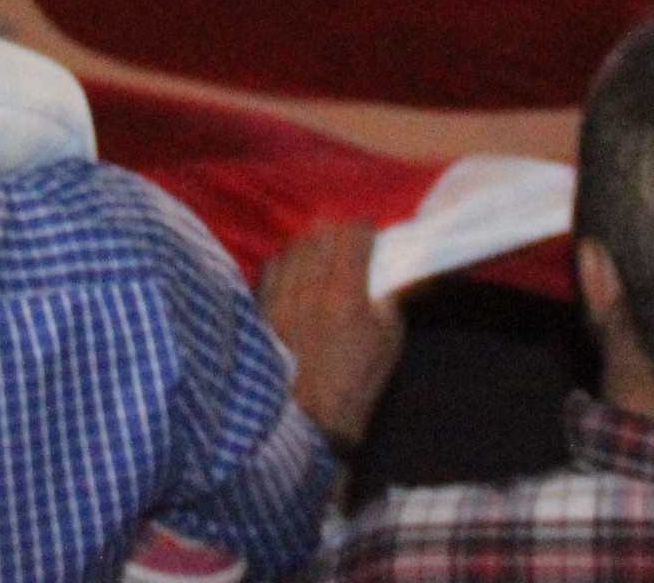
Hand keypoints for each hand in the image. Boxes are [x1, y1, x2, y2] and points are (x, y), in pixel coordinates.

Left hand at [258, 222, 403, 452]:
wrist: (306, 423)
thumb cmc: (354, 387)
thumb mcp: (388, 344)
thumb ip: (390, 300)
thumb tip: (393, 271)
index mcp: (345, 297)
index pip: (352, 236)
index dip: (365, 229)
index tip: (371, 233)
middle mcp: (308, 290)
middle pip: (320, 233)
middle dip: (338, 231)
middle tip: (347, 241)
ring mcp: (278, 298)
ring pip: (293, 246)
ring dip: (310, 243)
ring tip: (321, 254)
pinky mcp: (259, 309)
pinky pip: (272, 267)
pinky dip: (286, 262)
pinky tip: (295, 272)